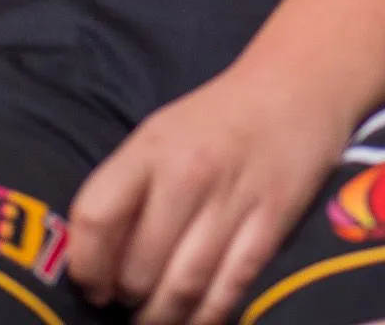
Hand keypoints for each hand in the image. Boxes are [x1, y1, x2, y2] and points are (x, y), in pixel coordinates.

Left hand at [65, 65, 352, 324]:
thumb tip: (94, 254)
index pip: (96, 215)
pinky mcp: (272, 221)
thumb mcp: (162, 132)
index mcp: (152, 147)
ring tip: (157, 318)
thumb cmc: (220, 116)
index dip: (86, 264)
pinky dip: (207, 315)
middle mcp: (189, 173)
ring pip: (182, 286)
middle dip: (127, 296)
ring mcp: (233, 199)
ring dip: (162, 315)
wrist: (298, 83)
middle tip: (130, 301)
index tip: (92, 284)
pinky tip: (195, 319)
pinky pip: (231, 288)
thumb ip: (129, 186)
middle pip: (139, 264)